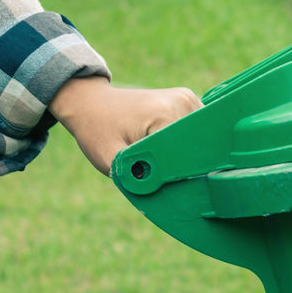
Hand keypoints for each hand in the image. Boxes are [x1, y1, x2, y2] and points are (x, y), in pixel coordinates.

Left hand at [49, 77, 201, 175]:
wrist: (92, 102)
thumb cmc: (98, 131)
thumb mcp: (110, 160)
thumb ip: (136, 179)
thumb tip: (165, 195)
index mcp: (166, 114)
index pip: (187, 151)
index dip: (178, 171)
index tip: (163, 182)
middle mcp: (183, 101)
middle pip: (196, 143)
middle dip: (182, 161)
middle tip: (158, 169)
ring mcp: (187, 97)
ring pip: (198, 136)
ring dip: (185, 150)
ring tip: (160, 154)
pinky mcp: (187, 99)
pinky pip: (194, 126)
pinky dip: (185, 139)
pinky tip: (166, 143)